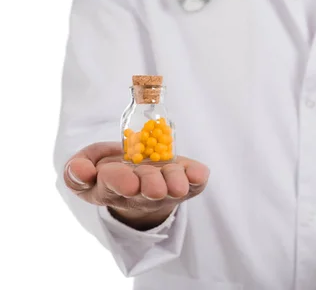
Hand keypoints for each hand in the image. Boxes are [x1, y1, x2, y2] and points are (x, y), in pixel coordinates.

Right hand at [63, 142, 209, 229]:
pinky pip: (195, 184)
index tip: (128, 183)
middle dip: (151, 186)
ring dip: (175, 182)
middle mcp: (139, 194)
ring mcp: (165, 191)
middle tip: (154, 187)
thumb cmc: (114, 166)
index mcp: (110, 187)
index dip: (119, 182)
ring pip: (172, 189)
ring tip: (176, 182)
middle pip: (145, 193)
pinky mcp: (186, 185)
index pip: (111, 185)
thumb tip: (81, 171)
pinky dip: (197, 177)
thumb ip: (77, 168)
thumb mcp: (89, 162)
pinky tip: (197, 175)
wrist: (140, 173)